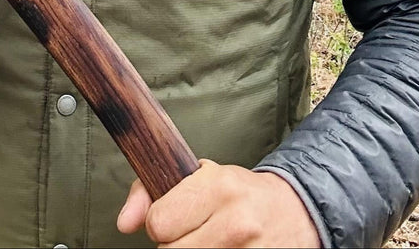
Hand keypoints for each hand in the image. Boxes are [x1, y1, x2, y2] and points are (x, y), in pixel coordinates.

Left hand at [117, 159, 320, 247]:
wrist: (295, 212)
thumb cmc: (240, 193)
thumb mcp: (200, 176)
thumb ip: (152, 190)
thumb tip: (123, 223)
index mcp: (219, 187)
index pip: (159, 223)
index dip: (162, 222)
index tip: (176, 217)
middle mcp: (236, 222)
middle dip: (177, 243)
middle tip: (195, 232)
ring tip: (210, 242)